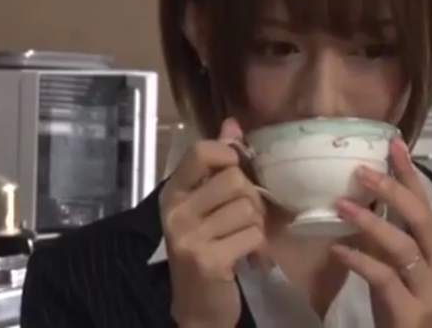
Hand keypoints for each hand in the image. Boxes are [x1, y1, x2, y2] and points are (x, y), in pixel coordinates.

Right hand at [159, 118, 268, 327]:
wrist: (198, 310)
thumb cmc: (206, 251)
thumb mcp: (206, 207)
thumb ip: (218, 165)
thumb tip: (232, 122)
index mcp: (172, 193)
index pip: (200, 151)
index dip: (228, 154)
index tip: (235, 172)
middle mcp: (175, 212)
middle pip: (233, 179)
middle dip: (251, 198)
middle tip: (247, 219)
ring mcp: (189, 237)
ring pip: (247, 207)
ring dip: (257, 225)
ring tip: (244, 240)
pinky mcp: (209, 259)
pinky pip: (253, 234)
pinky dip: (259, 248)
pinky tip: (249, 259)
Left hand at [331, 139, 431, 327]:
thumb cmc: (407, 308)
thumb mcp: (402, 269)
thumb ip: (391, 238)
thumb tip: (364, 199)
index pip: (426, 204)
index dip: (410, 173)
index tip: (393, 142)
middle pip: (421, 218)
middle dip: (393, 189)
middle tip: (361, 170)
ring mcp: (429, 290)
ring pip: (404, 247)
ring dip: (372, 222)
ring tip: (342, 206)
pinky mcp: (410, 312)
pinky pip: (384, 278)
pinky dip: (360, 260)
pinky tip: (338, 250)